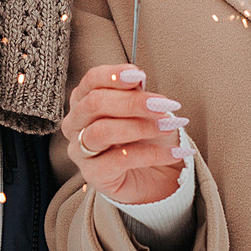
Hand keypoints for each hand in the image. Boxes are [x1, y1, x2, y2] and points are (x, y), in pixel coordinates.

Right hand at [58, 64, 188, 206]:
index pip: (91, 81)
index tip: (139, 75)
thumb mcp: (143, 109)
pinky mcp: (94, 175)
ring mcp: (80, 151)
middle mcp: (75, 124)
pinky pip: (120, 160)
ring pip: (102, 131)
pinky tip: (174, 152)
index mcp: (84, 100)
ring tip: (168, 126)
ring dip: (140, 127)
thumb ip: (135, 93)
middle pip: (94, 103)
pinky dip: (152, 154)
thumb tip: (137, 78)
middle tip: (163, 105)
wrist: (155, 174)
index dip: (114, 75)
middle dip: (132, 102)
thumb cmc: (144, 136)